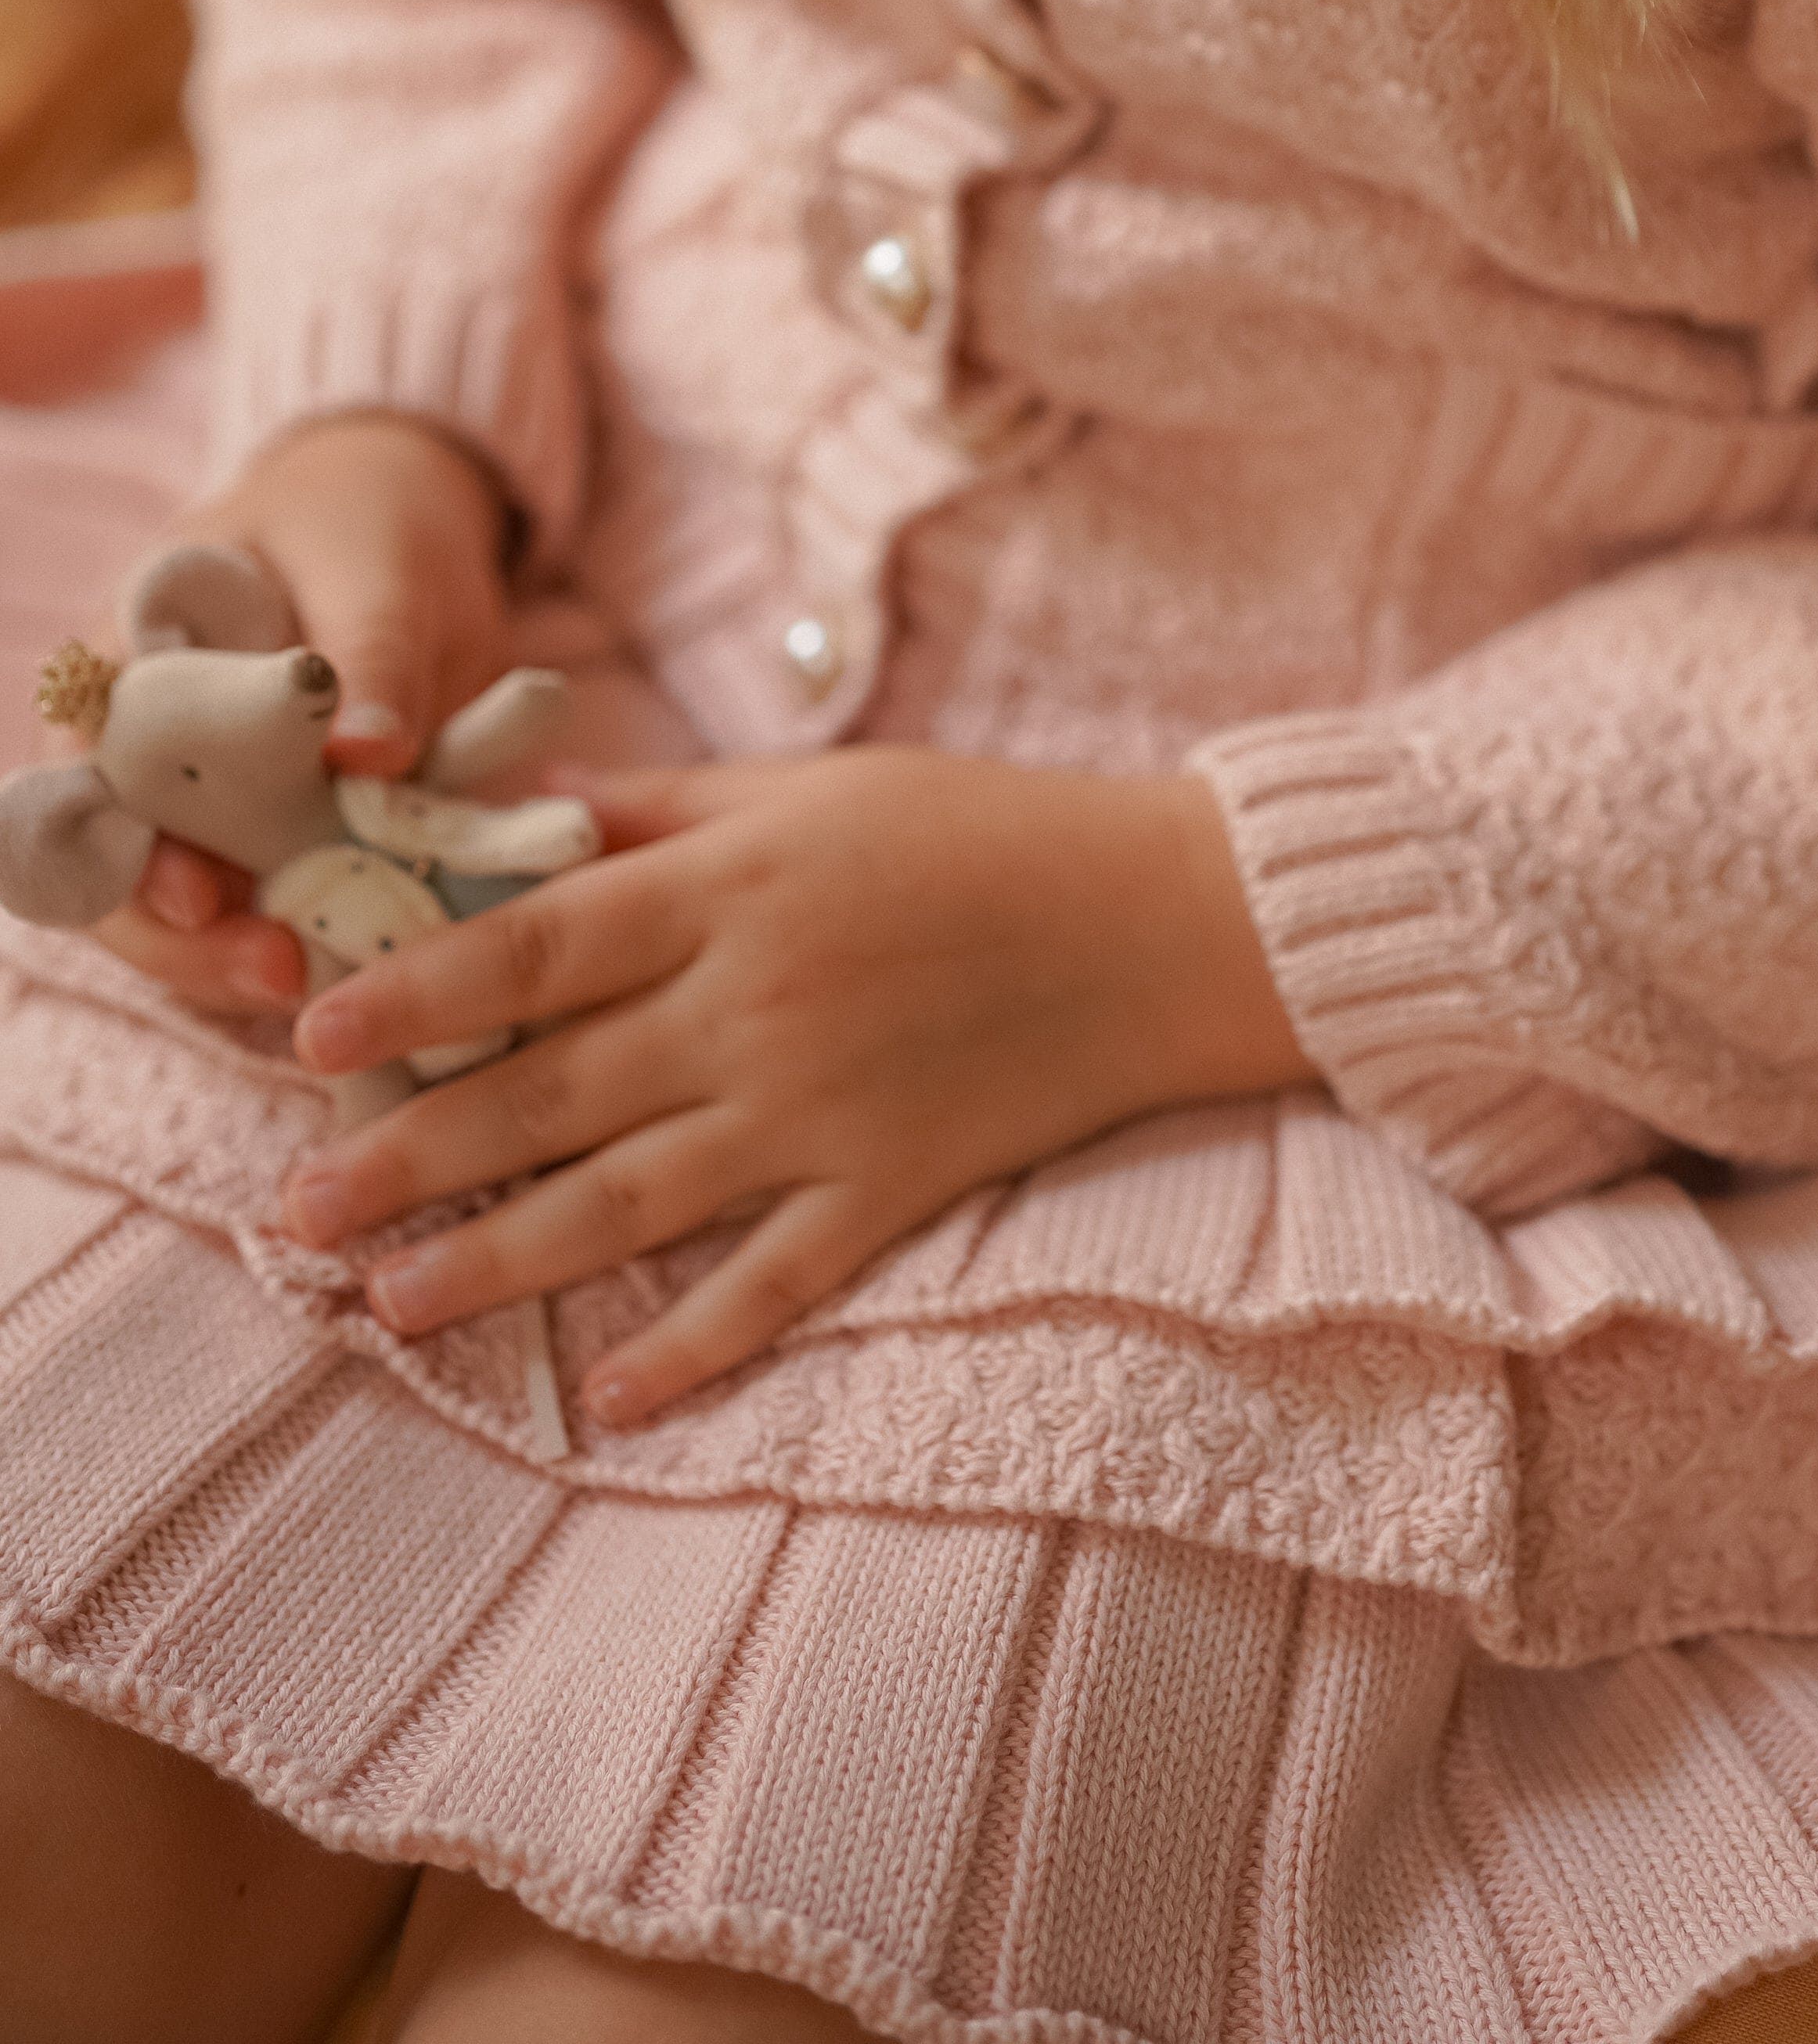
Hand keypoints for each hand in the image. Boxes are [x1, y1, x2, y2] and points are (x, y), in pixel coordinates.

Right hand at [91, 411, 515, 1019]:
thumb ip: (370, 652)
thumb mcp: (376, 565)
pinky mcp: (274, 840)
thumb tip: (368, 754)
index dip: (112, 849)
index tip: (194, 896)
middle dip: (183, 939)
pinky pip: (271, 910)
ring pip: (184, 914)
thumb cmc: (365, 520)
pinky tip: (365, 966)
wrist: (411, 516)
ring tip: (327, 982)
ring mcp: (203, 801)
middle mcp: (142, 745)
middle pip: (112, 870)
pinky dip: (310, 942)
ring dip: (241, 961)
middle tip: (280, 968)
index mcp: (130, 659)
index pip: (82, 773)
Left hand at [277, 750, 1312, 1424]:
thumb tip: (522, 820)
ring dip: (498, 1260)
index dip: (414, 994)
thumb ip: (662, 812)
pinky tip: (605, 1397)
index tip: (310, 1042)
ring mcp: (820, 1107)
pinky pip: (771, 1282)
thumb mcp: (810, 788)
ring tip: (390, 1306)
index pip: (533, 946)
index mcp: (727, 888)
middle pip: (548, 1090)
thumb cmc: (977, 828)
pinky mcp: (888, 1184)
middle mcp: (754, 1005)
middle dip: (410, 1156)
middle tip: (294, 1210)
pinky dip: (689, 1346)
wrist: (1155, 917)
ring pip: (627, 1200)